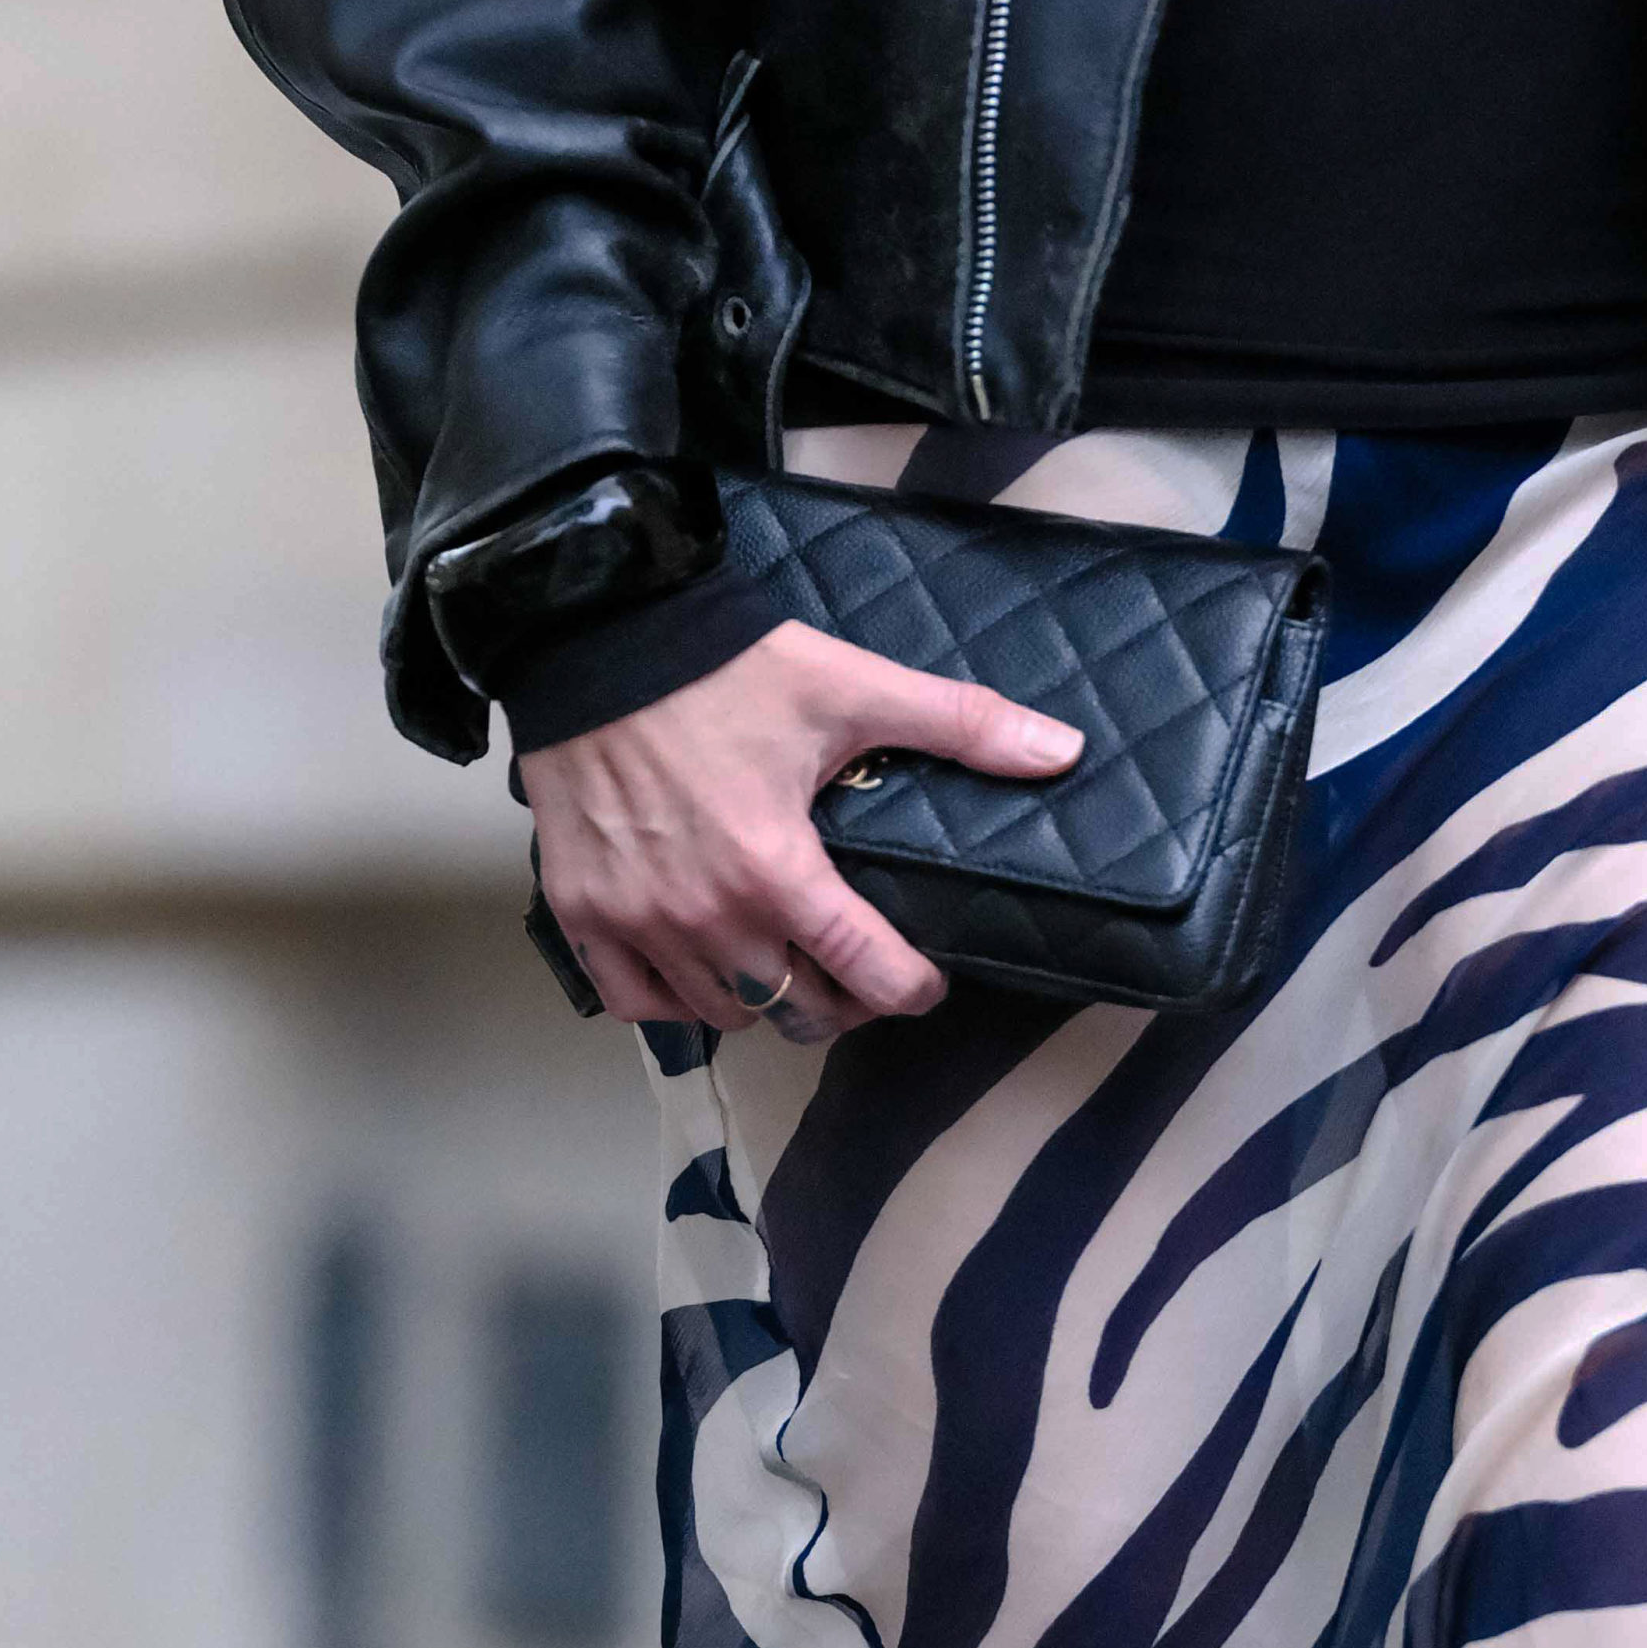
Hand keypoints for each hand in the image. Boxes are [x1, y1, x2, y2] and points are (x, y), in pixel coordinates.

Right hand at [524, 616, 1085, 1035]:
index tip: (925, 979)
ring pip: (719, 1013)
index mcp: (776, 870)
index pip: (867, 975)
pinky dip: (672, 1000)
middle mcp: (705, 915)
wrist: (599, 634)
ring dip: (762, 999)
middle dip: (842, 1001)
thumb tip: (1065, 749)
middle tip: (858, 970)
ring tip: (785, 964)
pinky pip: (634, 1001)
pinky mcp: (581, 911)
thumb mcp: (852, 688)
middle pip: (796, 1010)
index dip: (912, 989)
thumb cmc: (726, 667)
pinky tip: (699, 970)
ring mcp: (637, 921)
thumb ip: (961, 725)